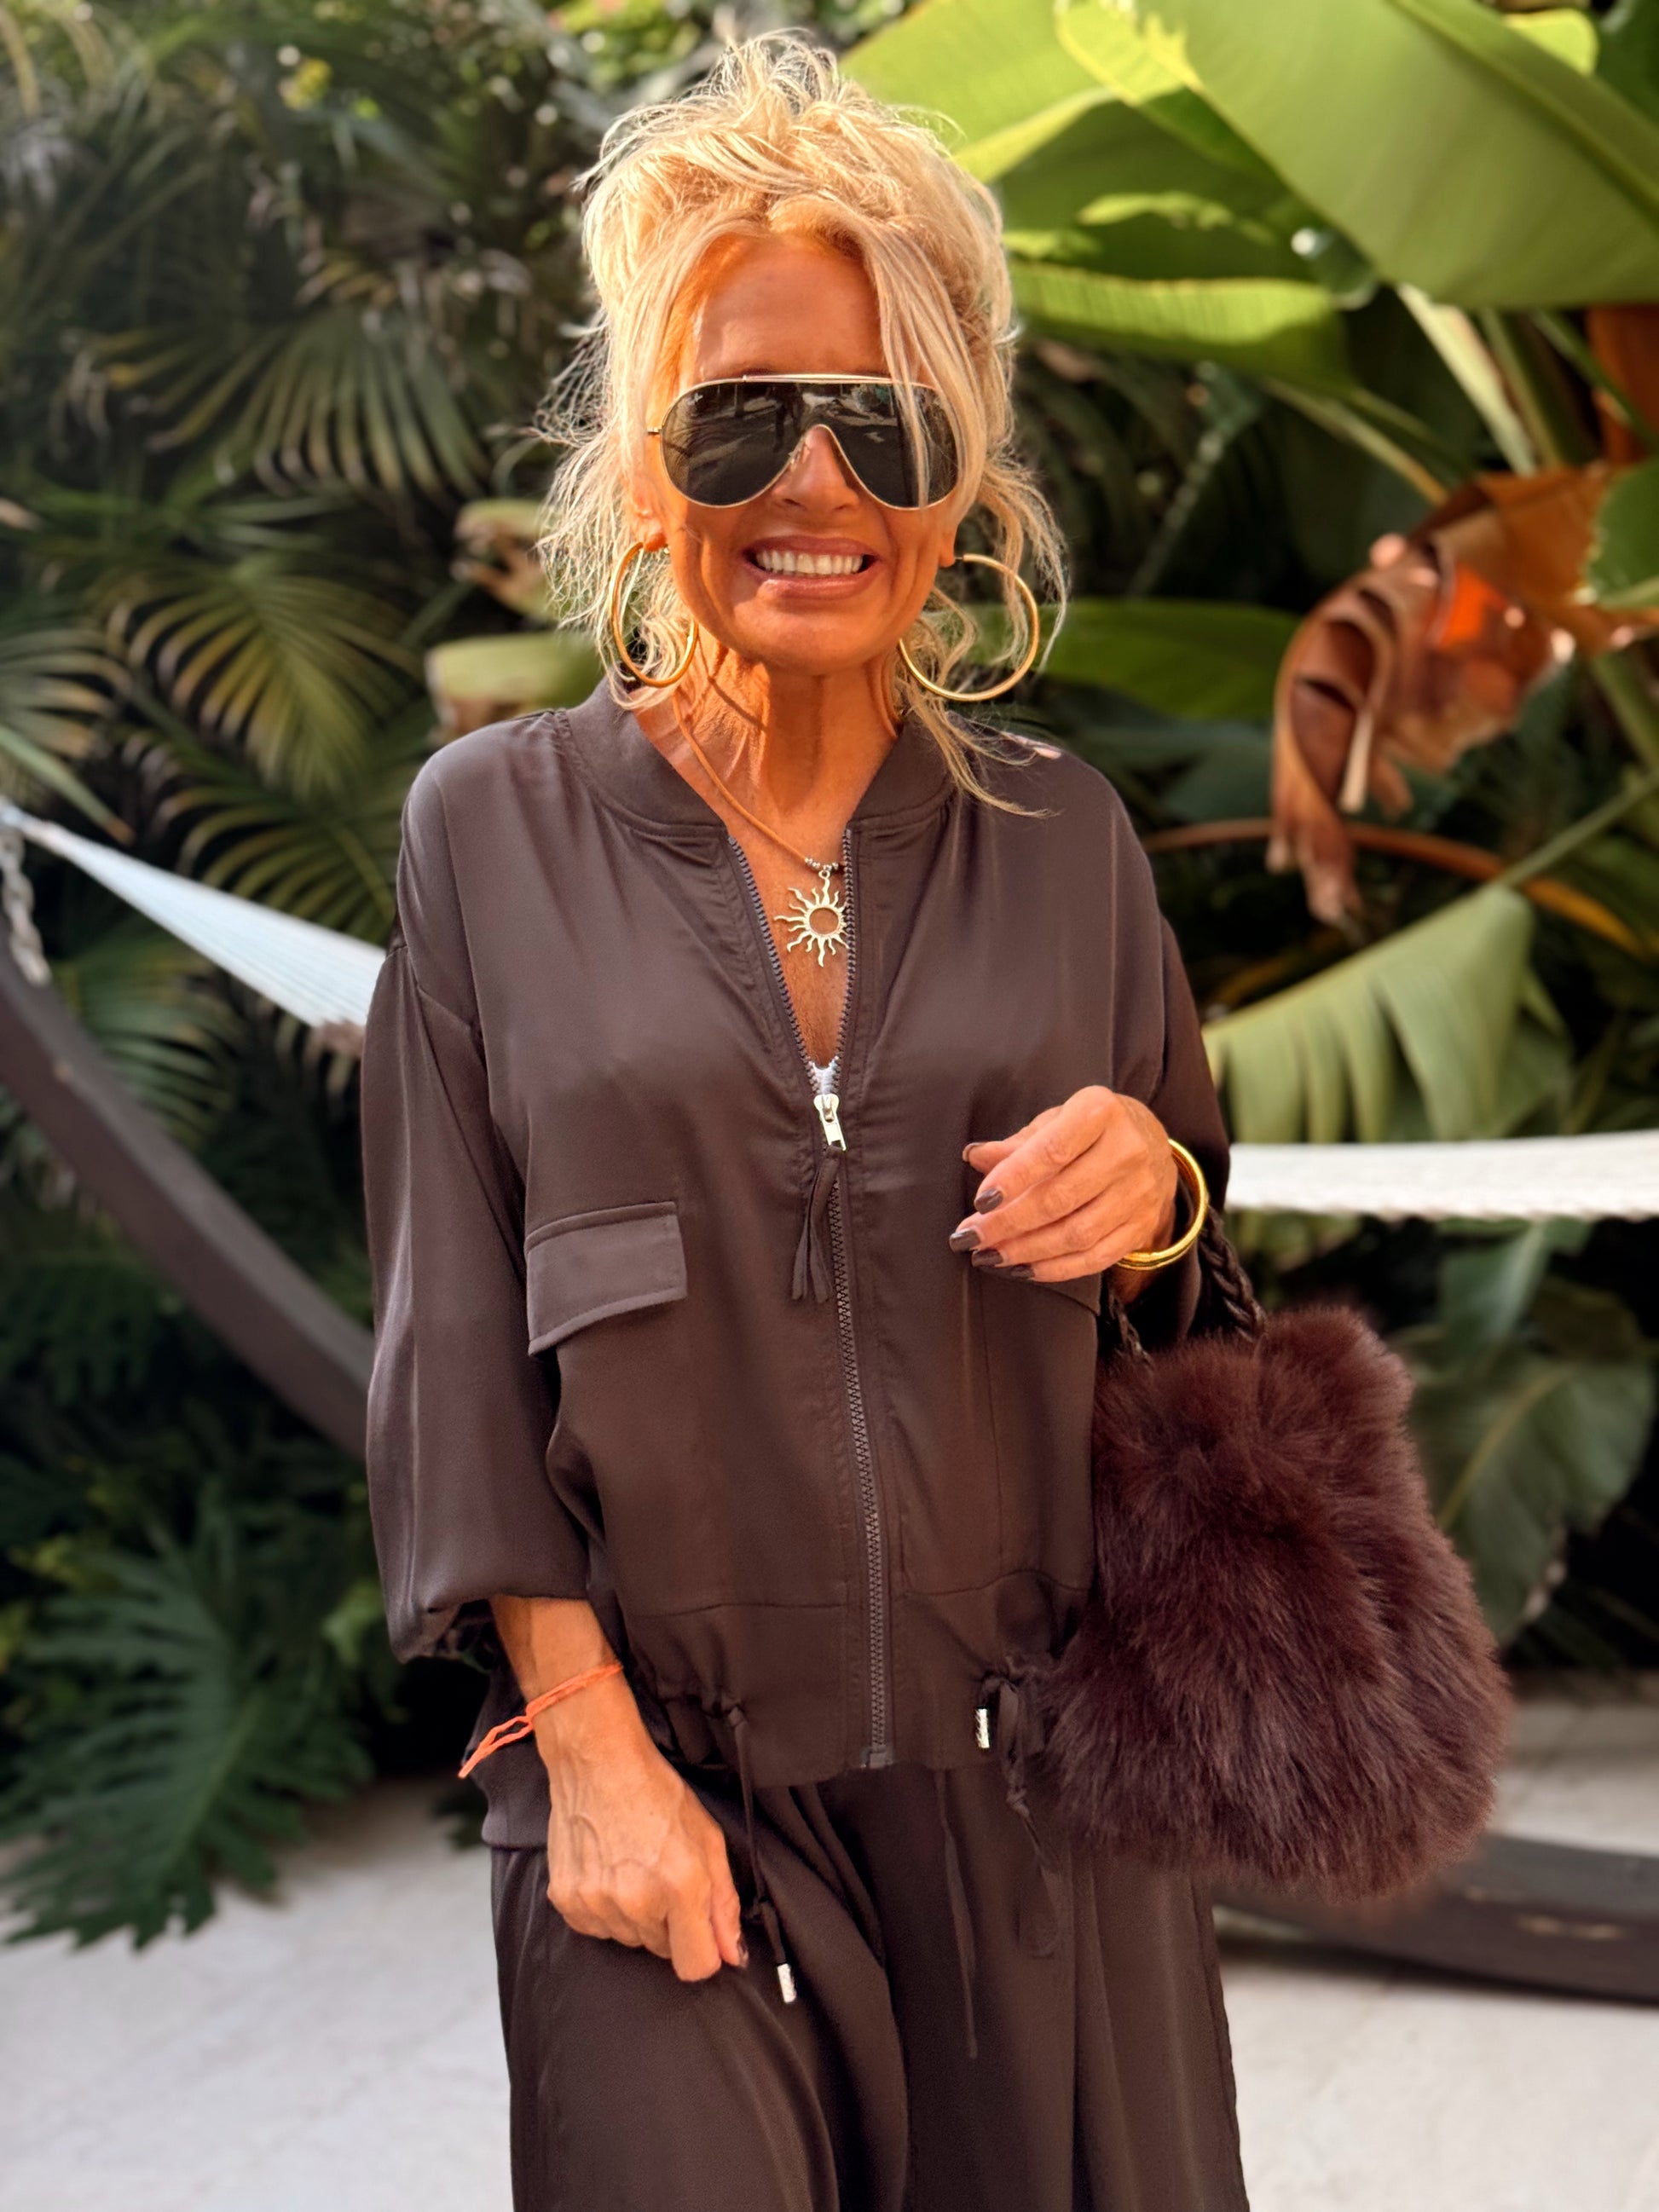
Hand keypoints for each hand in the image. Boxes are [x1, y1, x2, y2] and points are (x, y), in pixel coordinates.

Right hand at [535, 1672, 746, 1982]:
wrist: (598, 1763)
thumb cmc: (657, 1793)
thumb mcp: (708, 1839)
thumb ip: (724, 1903)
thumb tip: (732, 1954)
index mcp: (681, 1886)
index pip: (696, 1966)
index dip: (705, 1952)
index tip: (701, 1933)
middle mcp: (637, 1902)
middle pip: (663, 1952)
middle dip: (671, 1924)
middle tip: (662, 1878)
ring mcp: (597, 1903)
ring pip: (630, 1940)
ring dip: (638, 1917)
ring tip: (634, 1870)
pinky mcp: (567, 1901)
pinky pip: (598, 1930)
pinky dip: (607, 1910)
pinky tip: (609, 1872)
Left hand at [950, 1086, 1177, 1282]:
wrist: (1150, 1143)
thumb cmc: (1089, 1129)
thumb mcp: (1055, 1120)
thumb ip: (1017, 1143)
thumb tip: (974, 1156)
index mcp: (1100, 1113)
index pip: (1052, 1151)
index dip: (1013, 1179)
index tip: (980, 1201)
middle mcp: (1127, 1152)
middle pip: (1061, 1198)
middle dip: (1008, 1223)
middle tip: (970, 1236)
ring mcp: (1139, 1193)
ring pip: (1077, 1234)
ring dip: (1026, 1250)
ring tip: (988, 1255)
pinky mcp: (1142, 1226)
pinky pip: (1095, 1258)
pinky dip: (1055, 1268)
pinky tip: (1022, 1268)